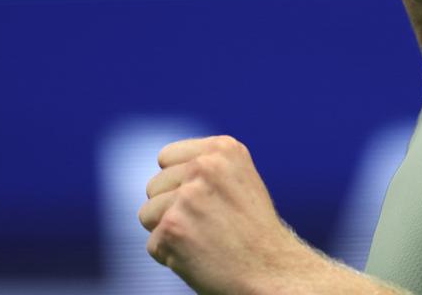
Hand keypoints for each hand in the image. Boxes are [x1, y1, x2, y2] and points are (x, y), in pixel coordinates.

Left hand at [138, 134, 303, 294]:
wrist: (274, 273)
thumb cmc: (255, 233)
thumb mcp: (239, 181)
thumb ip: (205, 168)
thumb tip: (164, 167)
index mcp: (222, 148)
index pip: (166, 158)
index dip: (178, 184)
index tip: (206, 203)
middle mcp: (204, 166)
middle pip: (154, 186)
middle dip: (171, 209)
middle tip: (208, 226)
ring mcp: (188, 196)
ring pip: (147, 214)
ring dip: (169, 232)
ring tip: (204, 240)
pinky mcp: (173, 227)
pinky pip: (153, 244)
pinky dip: (171, 257)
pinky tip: (201, 257)